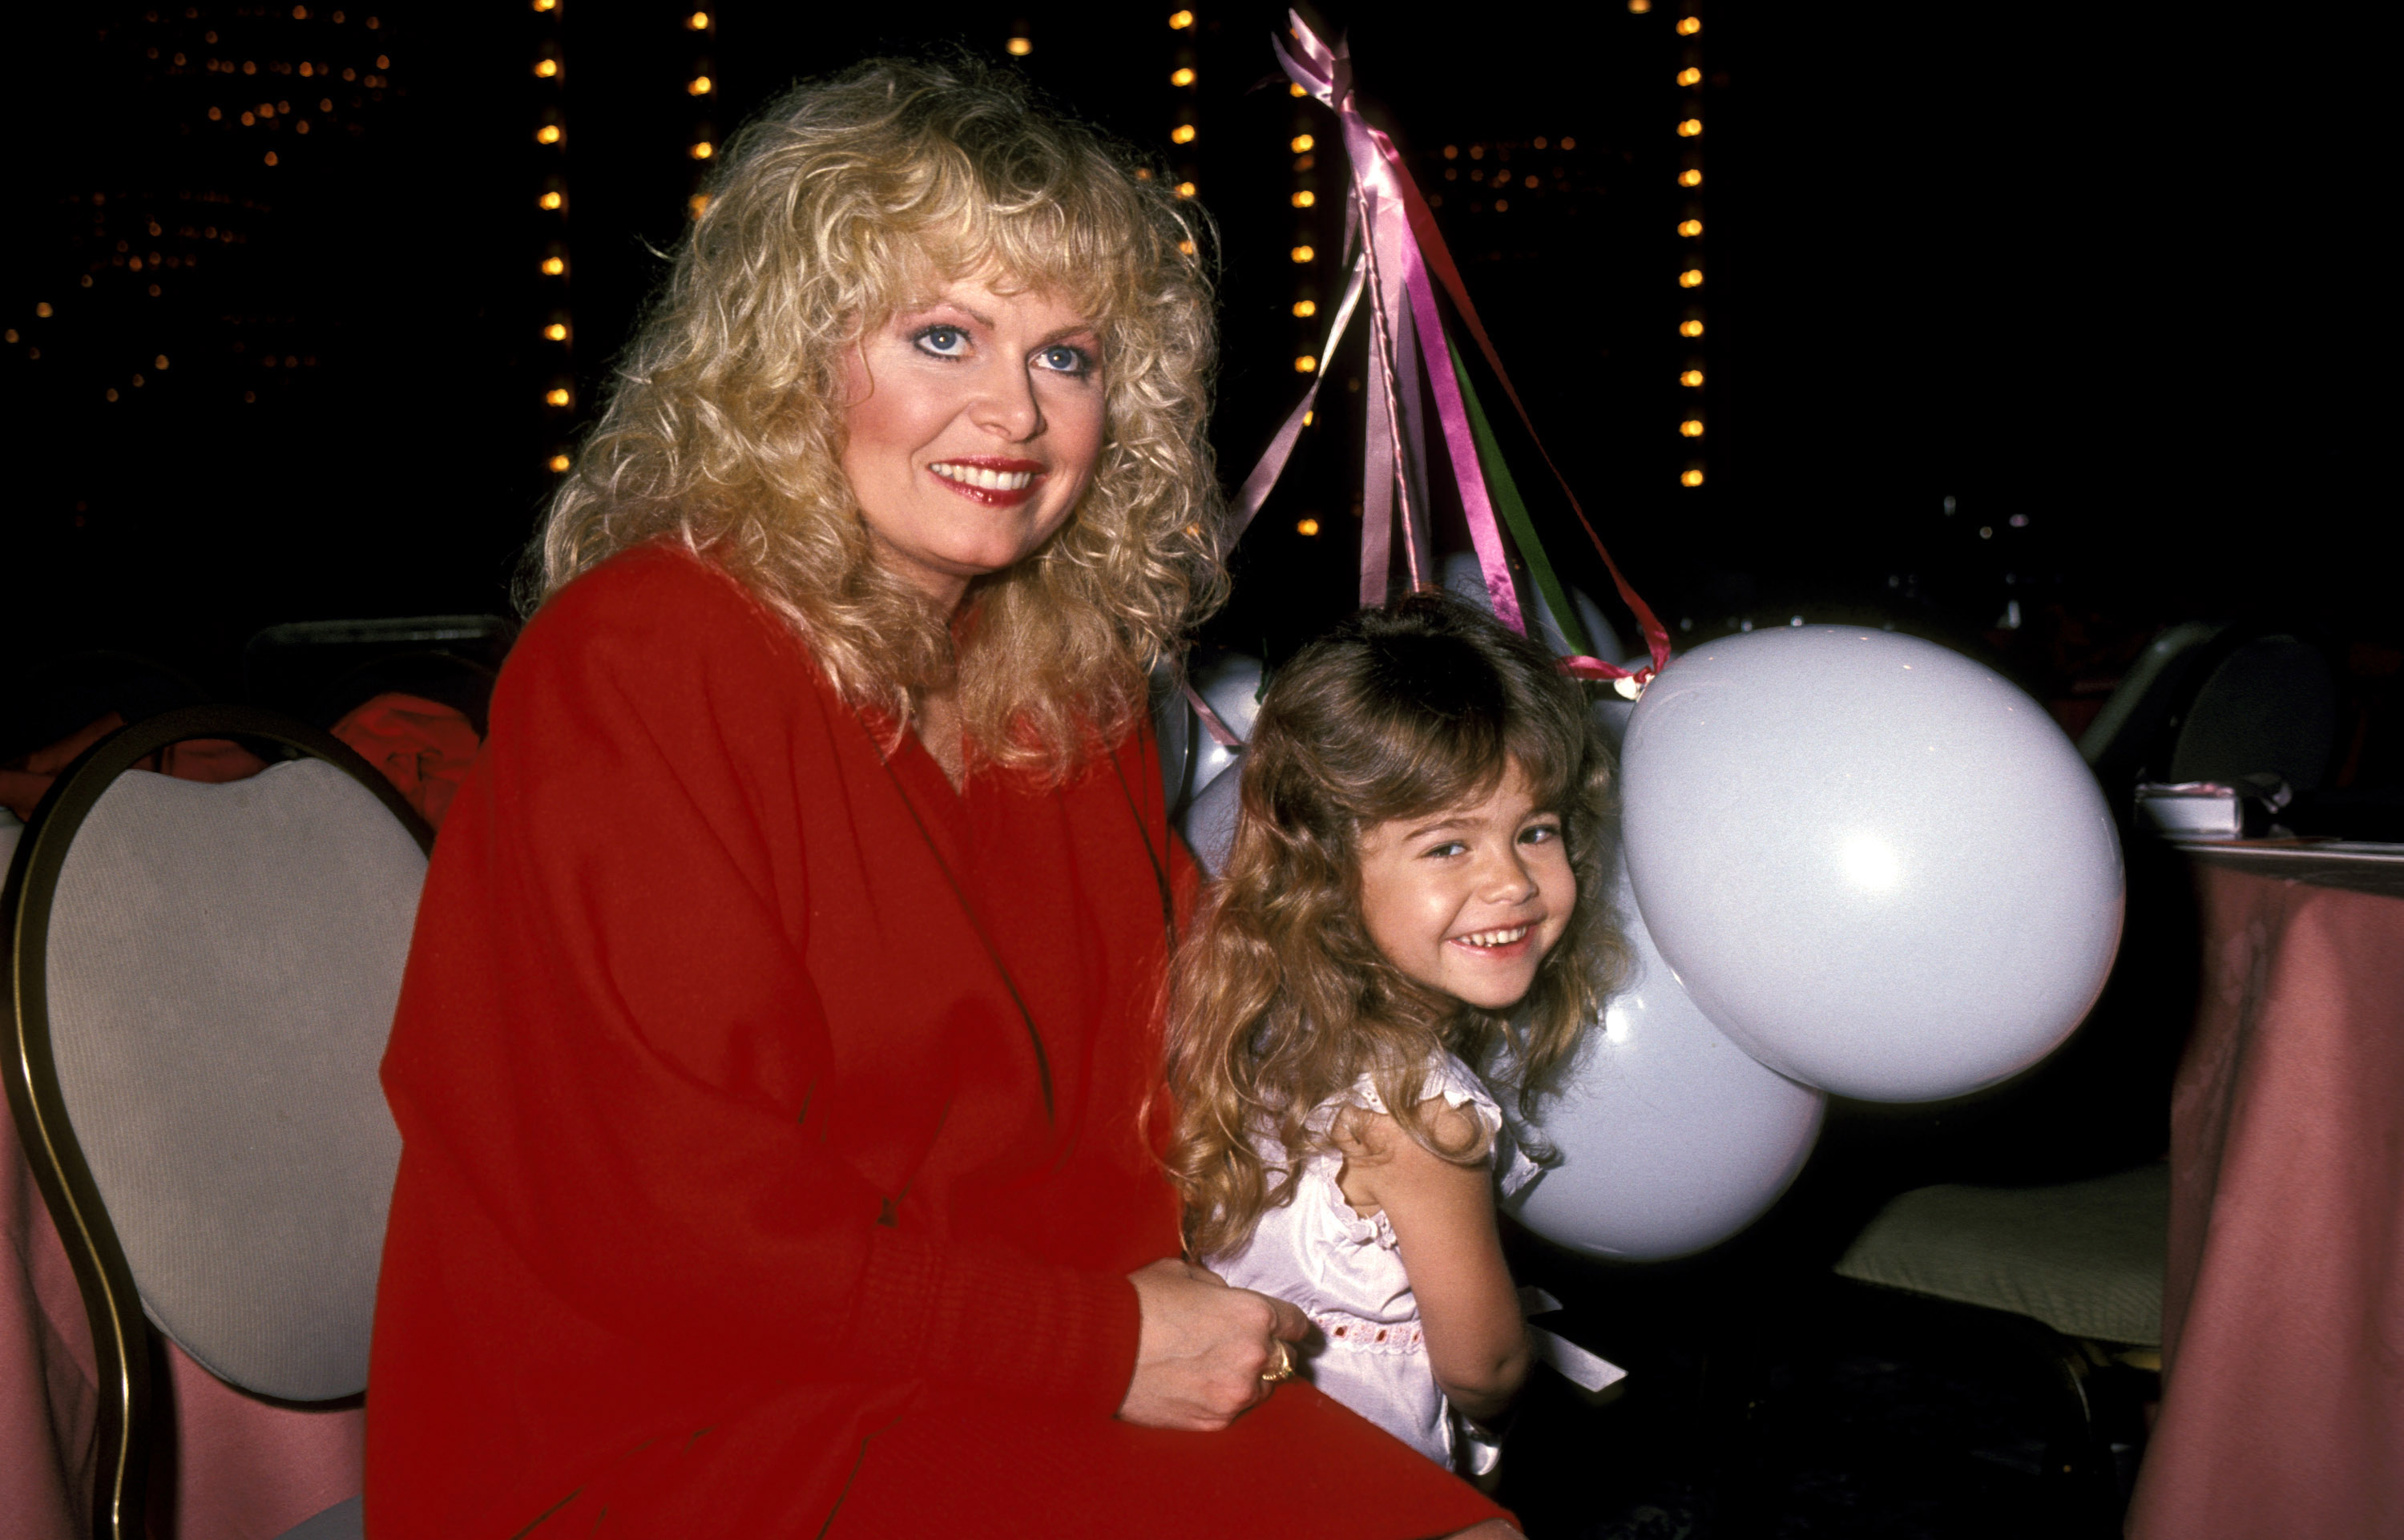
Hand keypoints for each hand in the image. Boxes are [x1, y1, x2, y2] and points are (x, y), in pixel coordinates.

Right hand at [1117, 1258, 1308, 1430]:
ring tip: (1215, 1368)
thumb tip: (1226, 1299)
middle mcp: (1254, 1356)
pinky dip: (1221, 1400)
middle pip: (1285, 1359)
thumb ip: (1218, 1289)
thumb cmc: (1138, 1303)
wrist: (1101, 1346)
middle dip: (1269, 1351)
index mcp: (1254, 1314)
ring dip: (1248, 1380)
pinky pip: (1232, 1411)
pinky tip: (1197, 1386)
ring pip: (1262, 1390)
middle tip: (1243, 1348)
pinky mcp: (1214, 1421)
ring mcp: (1235, 1394)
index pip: (1296, 1323)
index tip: (1290, 1329)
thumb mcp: (1184, 1275)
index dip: (1292, 1325)